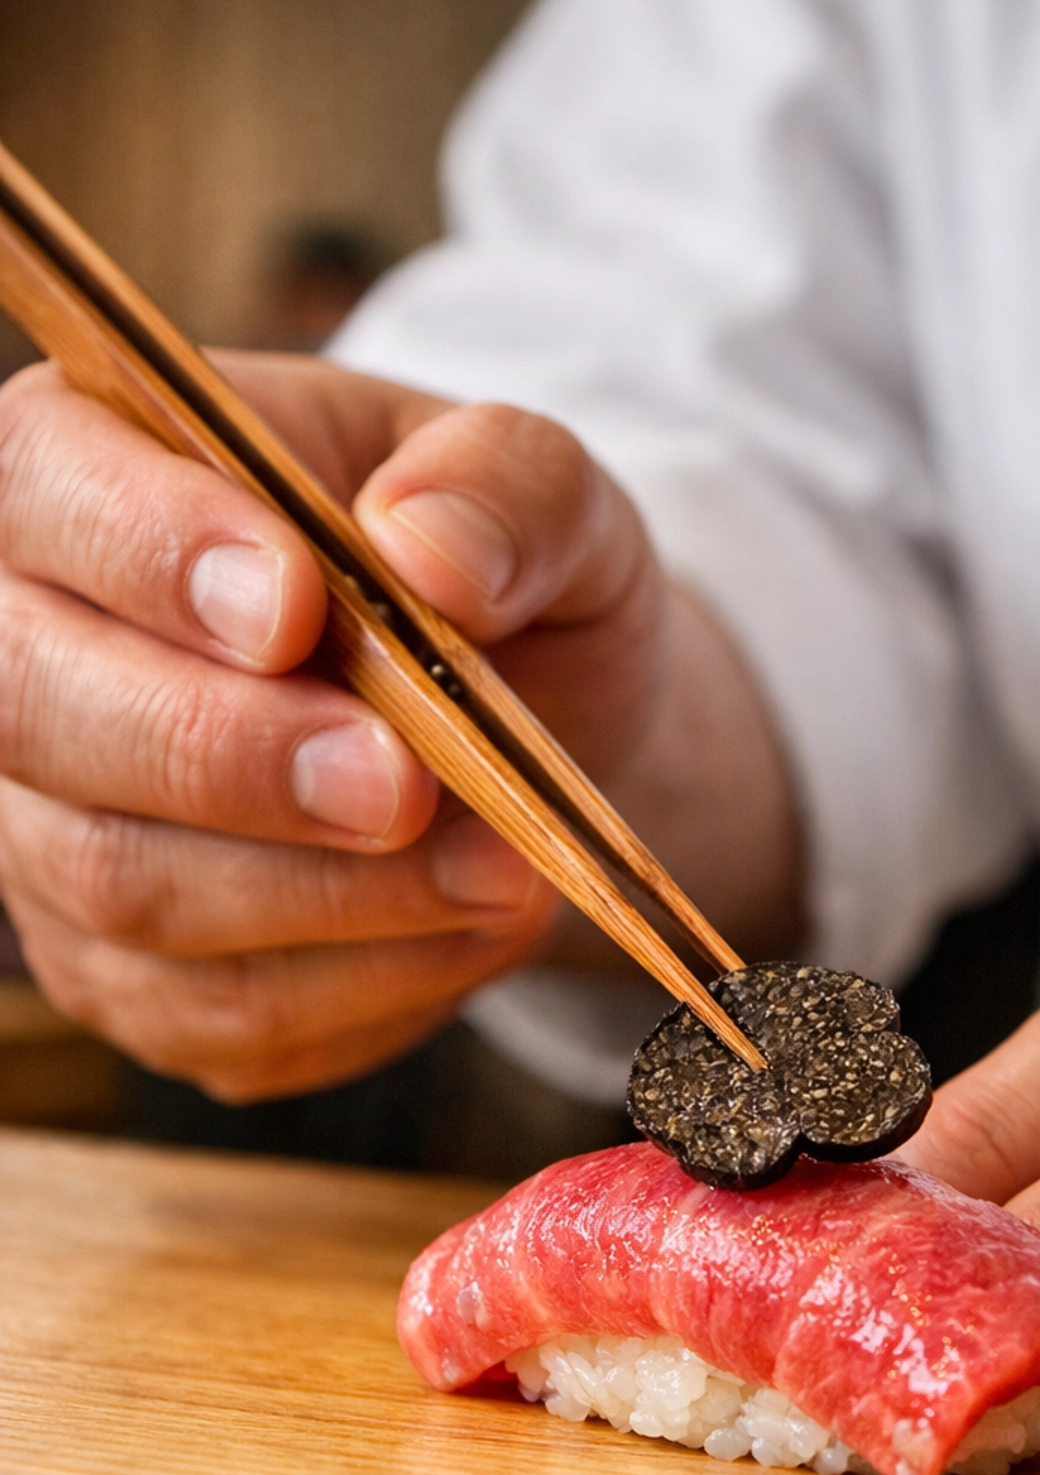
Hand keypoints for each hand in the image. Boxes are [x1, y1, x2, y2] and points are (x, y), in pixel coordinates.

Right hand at [0, 355, 798, 1099]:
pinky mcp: (129, 976)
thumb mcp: (552, 495)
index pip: (45, 487)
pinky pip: (218, 1012)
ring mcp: (56, 828)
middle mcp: (28, 647)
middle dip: (233, 759)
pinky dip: (368, 983)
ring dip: (334, 894)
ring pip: (127, 888)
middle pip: (40, 716)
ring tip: (504, 867)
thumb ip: (506, 487)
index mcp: (95, 462)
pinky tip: (472, 928)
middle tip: (404, 783)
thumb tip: (429, 549)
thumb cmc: (506, 582)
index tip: (293, 610)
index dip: (147, 552)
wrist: (538, 733)